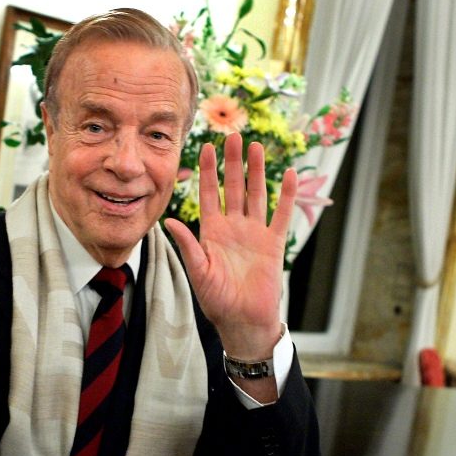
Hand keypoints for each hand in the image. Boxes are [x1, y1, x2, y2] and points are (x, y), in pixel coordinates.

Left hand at [164, 133, 295, 361]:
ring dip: (256, 171)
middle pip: (234, 187)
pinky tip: (287, 174)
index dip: (207, 171)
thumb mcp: (198, 272)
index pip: (208, 194)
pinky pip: (281, 214)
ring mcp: (254, 233)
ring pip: (256, 194)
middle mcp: (233, 228)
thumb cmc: (217, 301)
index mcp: (212, 232)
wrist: (244, 321)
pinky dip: (286, 195)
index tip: (205, 146)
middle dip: (232, 162)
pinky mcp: (274, 243)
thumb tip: (168, 221)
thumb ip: (187, 245)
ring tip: (255, 146)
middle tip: (233, 134)